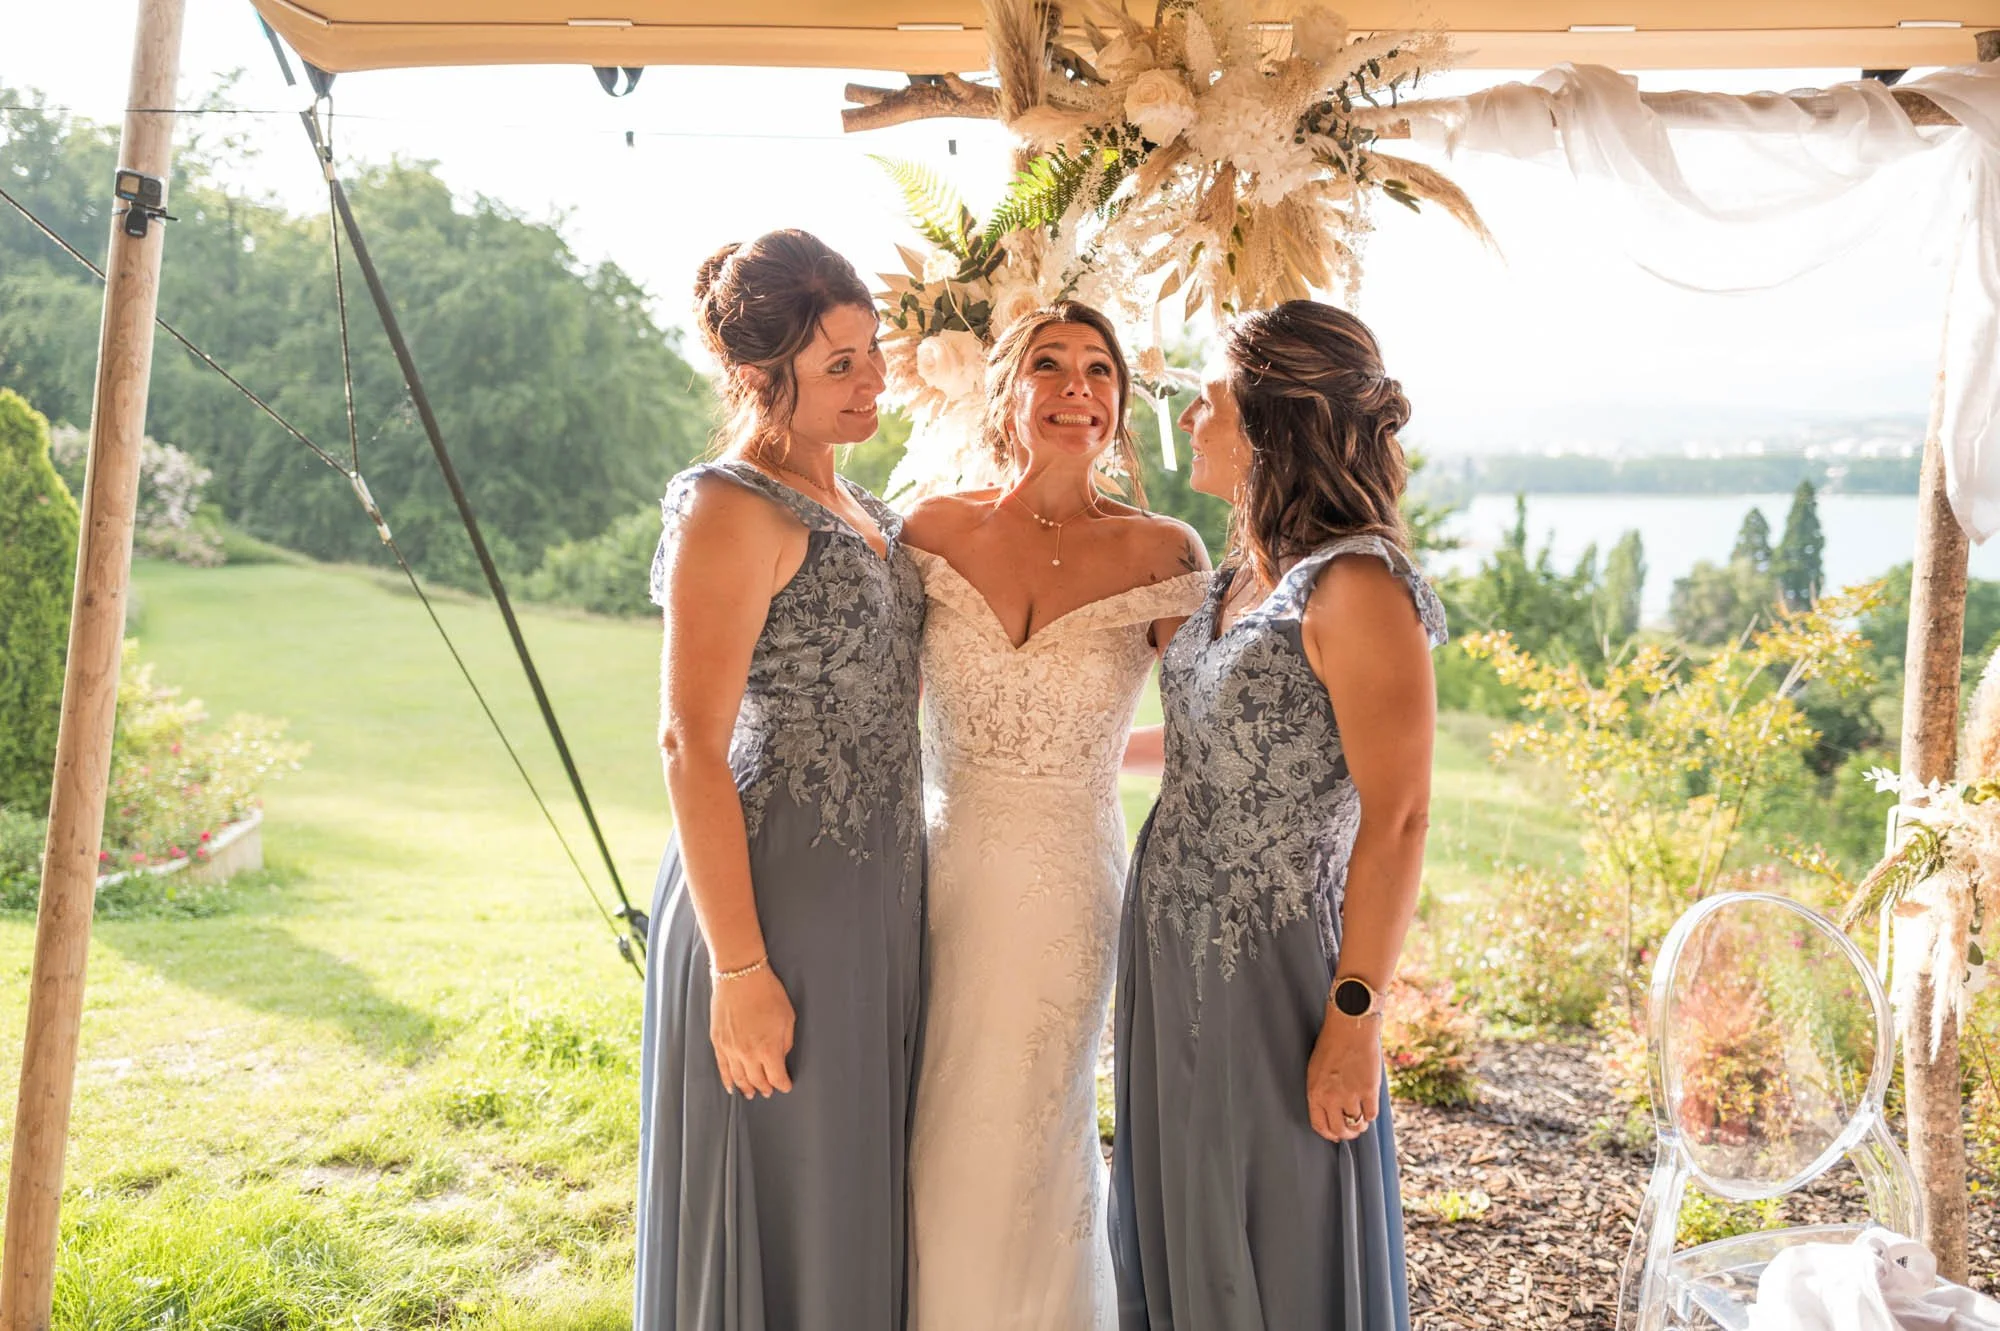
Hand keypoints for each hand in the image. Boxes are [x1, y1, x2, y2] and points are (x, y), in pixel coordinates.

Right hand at [710, 964, 794, 1097]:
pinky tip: (731, 1087)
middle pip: (757, 1081)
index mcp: (768, 1049)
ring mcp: (730, 1049)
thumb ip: (785, 1042)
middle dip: (766, 1088)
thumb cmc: (767, 993)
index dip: (783, 1084)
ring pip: (738, 1078)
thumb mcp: (787, 1018)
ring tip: (752, 1094)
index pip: (777, 1078)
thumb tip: (780, 1056)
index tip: (786, 1085)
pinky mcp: (718, 1042)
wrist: (740, 976)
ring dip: (746, 1088)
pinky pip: (722, 1067)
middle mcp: (748, 1054)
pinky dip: (727, 1080)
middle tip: (770, 1091)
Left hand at [1305, 1009, 1381, 1142]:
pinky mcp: (1368, 1091)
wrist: (1350, 1029)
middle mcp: (1331, 1098)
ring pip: (1357, 1124)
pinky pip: (1371, 1114)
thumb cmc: (1331, 1045)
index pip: (1319, 1125)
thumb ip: (1320, 1092)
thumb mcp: (1316, 1070)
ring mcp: (1351, 1096)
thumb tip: (1329, 1110)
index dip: (1329, 1134)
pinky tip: (1369, 1108)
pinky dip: (1371, 1114)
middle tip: (1352, 1131)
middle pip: (1339, 1130)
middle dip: (1346, 1134)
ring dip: (1360, 1126)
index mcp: (1315, 1093)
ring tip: (1362, 1121)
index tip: (1335, 1135)